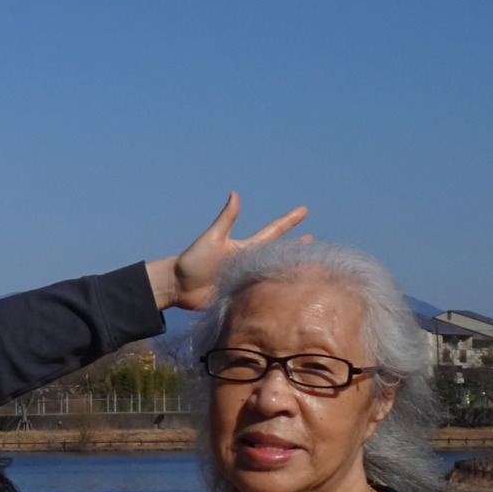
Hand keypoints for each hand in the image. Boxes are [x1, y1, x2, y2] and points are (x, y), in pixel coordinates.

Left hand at [145, 193, 308, 311]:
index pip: (272, 232)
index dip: (288, 222)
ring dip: (289, 272)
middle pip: (278, 254)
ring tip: (310, 269)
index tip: (303, 210)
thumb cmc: (192, 260)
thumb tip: (235, 194)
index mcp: (244, 248)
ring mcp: (246, 280)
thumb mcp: (212, 238)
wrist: (177, 286)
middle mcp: (249, 263)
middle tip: (315, 244)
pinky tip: (288, 295)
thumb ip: (226, 219)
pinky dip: (275, 294)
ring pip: (273, 275)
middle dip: (296, 249)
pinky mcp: (241, 297)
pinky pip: (262, 295)